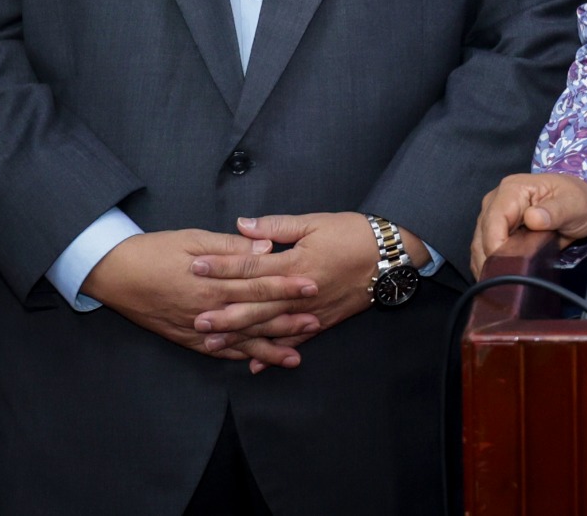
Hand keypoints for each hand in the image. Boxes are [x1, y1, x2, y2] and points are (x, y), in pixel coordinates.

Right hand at [81, 229, 319, 364]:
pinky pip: (218, 352)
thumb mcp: (194, 239)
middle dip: (288, 320)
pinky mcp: (186, 338)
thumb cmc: (155, 250)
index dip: (287, 286)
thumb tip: (265, 247)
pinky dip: (238, 357)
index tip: (312, 286)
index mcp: (213, 282)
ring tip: (296, 354)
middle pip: (255, 316)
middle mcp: (208, 309)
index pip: (259, 284)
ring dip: (269, 347)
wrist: (116, 274)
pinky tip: (256, 362)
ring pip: (240, 340)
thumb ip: (231, 246)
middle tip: (316, 321)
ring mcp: (197, 328)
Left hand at [203, 213, 424, 371]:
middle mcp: (299, 292)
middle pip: (255, 304)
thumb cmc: (353, 234)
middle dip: (223, 312)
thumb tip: (242, 225)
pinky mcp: (323, 322)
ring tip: (213, 343)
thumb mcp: (314, 222)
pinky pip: (294, 340)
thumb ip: (276, 226)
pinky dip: (274, 352)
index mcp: (295, 263)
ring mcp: (310, 311)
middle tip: (196, 318)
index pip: (250, 266)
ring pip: (270, 327)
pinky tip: (255, 364)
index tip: (196, 267)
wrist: (390, 256)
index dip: (222, 266)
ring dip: (241, 336)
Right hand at [471, 173, 586, 275]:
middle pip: (481, 236)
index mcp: (512, 190)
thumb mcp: (573, 205)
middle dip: (491, 262)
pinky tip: (499, 279)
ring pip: (479, 245)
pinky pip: (484, 249)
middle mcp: (496, 200)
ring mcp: (493, 214)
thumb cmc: (576, 200)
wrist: (578, 202)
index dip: (497, 248)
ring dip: (488, 266)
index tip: (510, 268)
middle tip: (507, 284)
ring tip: (503, 285)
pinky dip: (489, 265)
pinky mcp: (495, 228)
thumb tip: (532, 218)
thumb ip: (555, 211)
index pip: (494, 222)